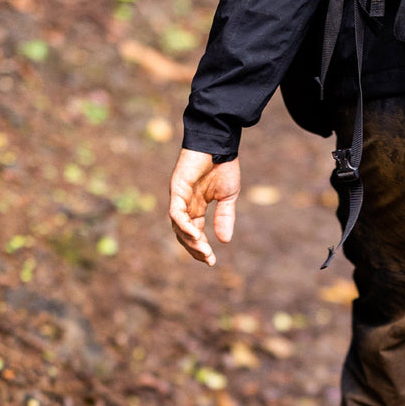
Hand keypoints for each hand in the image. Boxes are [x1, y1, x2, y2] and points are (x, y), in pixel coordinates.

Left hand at [168, 149, 240, 265]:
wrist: (219, 143)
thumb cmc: (224, 166)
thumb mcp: (228, 197)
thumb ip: (224, 218)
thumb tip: (224, 241)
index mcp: (196, 207)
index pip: (194, 233)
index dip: (201, 248)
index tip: (212, 261)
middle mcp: (185, 204)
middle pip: (183, 234)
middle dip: (194, 249)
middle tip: (208, 259)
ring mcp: (179, 197)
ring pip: (178, 226)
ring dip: (190, 241)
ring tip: (203, 250)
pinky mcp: (176, 188)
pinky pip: (176, 212)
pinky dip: (184, 225)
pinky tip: (195, 235)